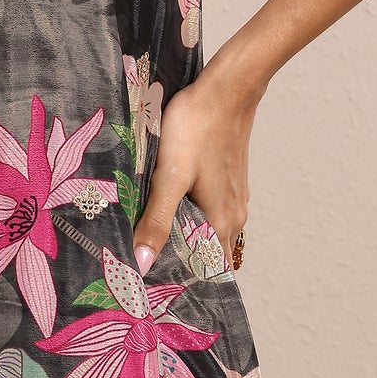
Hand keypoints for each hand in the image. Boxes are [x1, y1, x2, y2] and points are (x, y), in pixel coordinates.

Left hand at [130, 52, 261, 276]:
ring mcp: (234, 197)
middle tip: (142, 265)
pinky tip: (169, 205)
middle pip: (205, 252)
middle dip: (177, 259)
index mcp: (221, 223)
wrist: (226, 89)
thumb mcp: (169, 176)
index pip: (204, 271)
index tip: (151, 288)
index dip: (179, 280)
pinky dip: (191, 214)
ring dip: (184, 235)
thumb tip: (142, 265)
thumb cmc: (196, 129)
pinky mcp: (230, 179)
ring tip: (150, 238)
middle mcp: (234, 217)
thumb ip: (156, 220)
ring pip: (207, 228)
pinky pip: (211, 209)